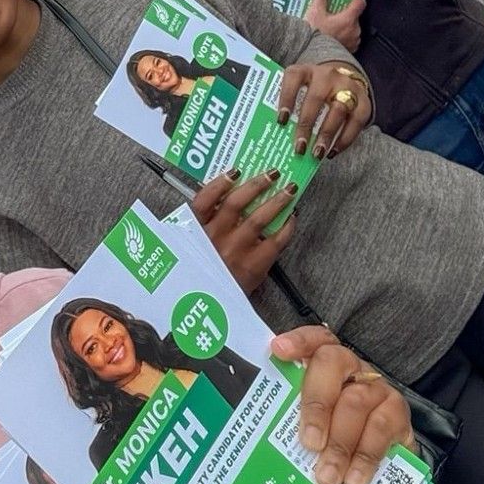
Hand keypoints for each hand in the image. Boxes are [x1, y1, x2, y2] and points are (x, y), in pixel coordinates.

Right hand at [192, 169, 299, 292]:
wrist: (209, 311)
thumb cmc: (202, 277)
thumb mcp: (191, 250)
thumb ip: (201, 228)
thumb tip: (228, 200)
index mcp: (193, 232)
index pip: (203, 200)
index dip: (219, 183)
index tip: (235, 171)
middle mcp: (213, 239)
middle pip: (235, 203)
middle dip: (256, 185)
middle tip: (273, 173)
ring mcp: (235, 252)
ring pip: (257, 219)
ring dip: (276, 201)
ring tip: (289, 189)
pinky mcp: (254, 266)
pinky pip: (274, 241)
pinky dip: (285, 227)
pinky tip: (292, 218)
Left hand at [269, 326, 414, 483]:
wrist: (384, 451)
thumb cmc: (334, 432)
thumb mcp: (312, 422)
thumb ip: (292, 420)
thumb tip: (261, 443)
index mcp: (325, 364)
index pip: (314, 340)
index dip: (299, 342)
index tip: (279, 350)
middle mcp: (352, 367)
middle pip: (333, 365)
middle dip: (316, 404)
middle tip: (309, 443)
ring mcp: (376, 387)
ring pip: (356, 402)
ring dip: (339, 444)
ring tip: (327, 476)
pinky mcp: (398, 412)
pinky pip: (381, 429)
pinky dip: (365, 457)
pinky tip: (354, 479)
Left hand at [276, 60, 370, 158]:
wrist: (343, 82)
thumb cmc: (313, 92)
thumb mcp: (300, 91)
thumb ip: (291, 106)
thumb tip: (279, 135)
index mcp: (306, 71)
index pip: (294, 77)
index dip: (286, 97)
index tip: (281, 120)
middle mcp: (327, 75)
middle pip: (316, 98)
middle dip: (306, 125)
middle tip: (299, 147)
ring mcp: (348, 86)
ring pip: (338, 110)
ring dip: (326, 134)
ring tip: (317, 153)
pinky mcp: (364, 101)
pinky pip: (356, 121)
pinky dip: (345, 139)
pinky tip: (333, 151)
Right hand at [305, 0, 364, 52]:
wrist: (312, 54)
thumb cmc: (314, 33)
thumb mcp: (315, 11)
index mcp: (349, 18)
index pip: (360, 2)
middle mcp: (355, 29)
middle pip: (355, 16)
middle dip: (346, 14)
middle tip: (333, 14)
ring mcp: (354, 41)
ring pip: (353, 28)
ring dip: (346, 26)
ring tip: (332, 27)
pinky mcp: (351, 50)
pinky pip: (351, 40)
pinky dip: (345, 38)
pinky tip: (333, 38)